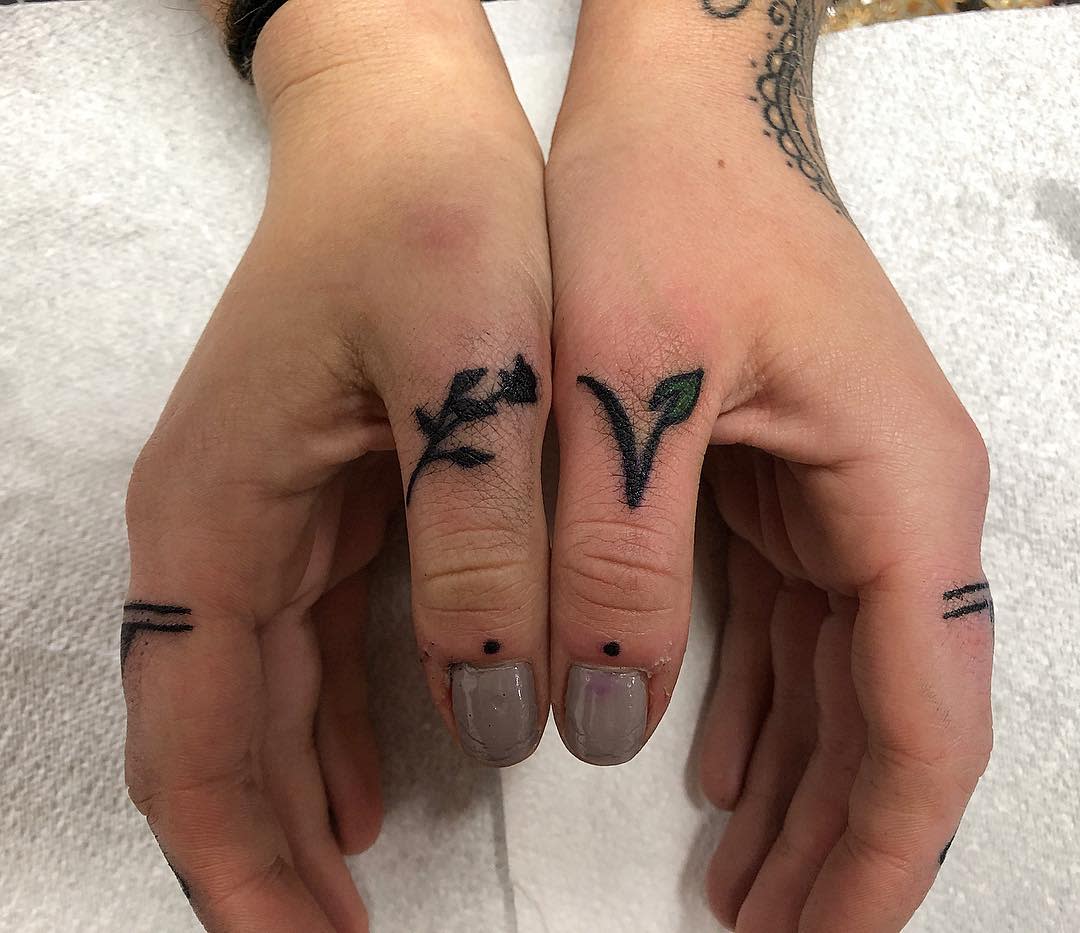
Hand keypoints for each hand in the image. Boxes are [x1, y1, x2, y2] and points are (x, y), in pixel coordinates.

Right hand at [122, 2, 550, 928]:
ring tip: (358, 904)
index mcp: (222, 518)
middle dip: (268, 865)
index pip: (204, 748)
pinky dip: (329, 733)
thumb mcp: (473, 371)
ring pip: (256, 708)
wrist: (408, 122)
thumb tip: (487, 714)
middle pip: (214, 745)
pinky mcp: (319, 498)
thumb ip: (474, 546)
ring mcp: (262, 515)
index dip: (249, 873)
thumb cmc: (431, 216)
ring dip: (295, 812)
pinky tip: (378, 782)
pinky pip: (304, 649)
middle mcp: (217, 530)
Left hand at [544, 1, 992, 928]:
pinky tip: (716, 759)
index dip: (876, 850)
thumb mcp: (629, 384)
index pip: (918, 721)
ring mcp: (840, 488)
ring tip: (740, 882)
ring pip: (836, 682)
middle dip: (834, 840)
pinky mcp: (781, 475)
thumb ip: (622, 557)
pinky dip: (756, 704)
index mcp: (893, 487)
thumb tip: (607, 714)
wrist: (669, 108)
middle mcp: (890, 499)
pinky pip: (786, 623)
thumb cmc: (664, 206)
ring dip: (795, 786)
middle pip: (886, 718)